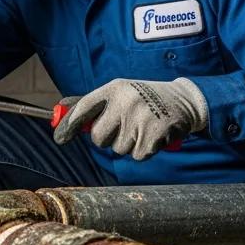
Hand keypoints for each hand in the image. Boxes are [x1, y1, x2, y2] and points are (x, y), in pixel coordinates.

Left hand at [53, 78, 208, 159]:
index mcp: (115, 89)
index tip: (59, 138)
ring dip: (128, 144)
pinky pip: (136, 156)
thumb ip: (93, 105)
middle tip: (122, 128)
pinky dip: (144, 150)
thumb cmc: (145, 99)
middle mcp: (125, 101)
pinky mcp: (153, 135)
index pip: (84, 107)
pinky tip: (153, 135)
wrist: (184, 101)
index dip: (69, 124)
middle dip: (106, 138)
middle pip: (98, 137)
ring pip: (118, 149)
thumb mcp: (121, 93)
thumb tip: (60, 112)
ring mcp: (140, 119)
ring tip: (142, 127)